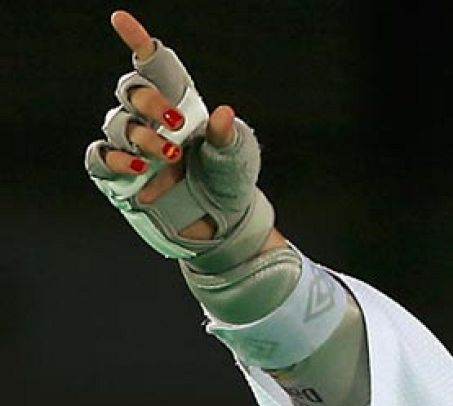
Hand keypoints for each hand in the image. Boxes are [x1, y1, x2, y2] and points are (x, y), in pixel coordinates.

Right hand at [85, 10, 274, 269]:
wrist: (223, 223)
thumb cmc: (230, 181)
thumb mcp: (237, 158)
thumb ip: (226, 136)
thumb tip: (222, 113)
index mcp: (180, 105)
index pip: (154, 67)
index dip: (136, 40)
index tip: (120, 20)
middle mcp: (151, 120)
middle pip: (131, 90)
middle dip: (150, 101)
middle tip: (177, 124)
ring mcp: (132, 146)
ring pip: (118, 123)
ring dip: (143, 137)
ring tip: (170, 156)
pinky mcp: (118, 173)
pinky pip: (101, 156)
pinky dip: (117, 158)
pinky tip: (139, 167)